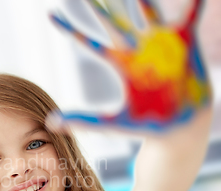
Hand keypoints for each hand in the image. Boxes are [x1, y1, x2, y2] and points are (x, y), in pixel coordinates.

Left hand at [48, 0, 211, 131]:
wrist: (182, 127)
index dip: (69, 29)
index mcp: (119, 62)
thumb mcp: (113, 124)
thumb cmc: (148, 124)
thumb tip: (49, 123)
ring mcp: (161, 43)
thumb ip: (83, 121)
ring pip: (146, 11)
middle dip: (100, 6)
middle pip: (114, 20)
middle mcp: (137, 48)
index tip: (49, 15)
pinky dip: (193, 2)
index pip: (87, 41)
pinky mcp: (184, 41)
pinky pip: (189, 15)